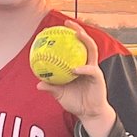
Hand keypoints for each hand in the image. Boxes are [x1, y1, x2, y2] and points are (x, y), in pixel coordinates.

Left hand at [36, 20, 115, 136]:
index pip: (72, 48)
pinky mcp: (98, 77)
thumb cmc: (75, 103)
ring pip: (91, 49)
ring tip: (77, 34)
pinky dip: (83, 69)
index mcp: (77, 65)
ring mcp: (93, 69)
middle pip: (84, 42)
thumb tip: (38, 84)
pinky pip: (90, 70)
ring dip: (85, 40)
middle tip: (67, 23)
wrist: (89, 113)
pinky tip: (74, 69)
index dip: (66, 38)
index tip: (55, 30)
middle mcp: (86, 64)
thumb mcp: (60, 95)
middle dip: (78, 30)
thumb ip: (51, 88)